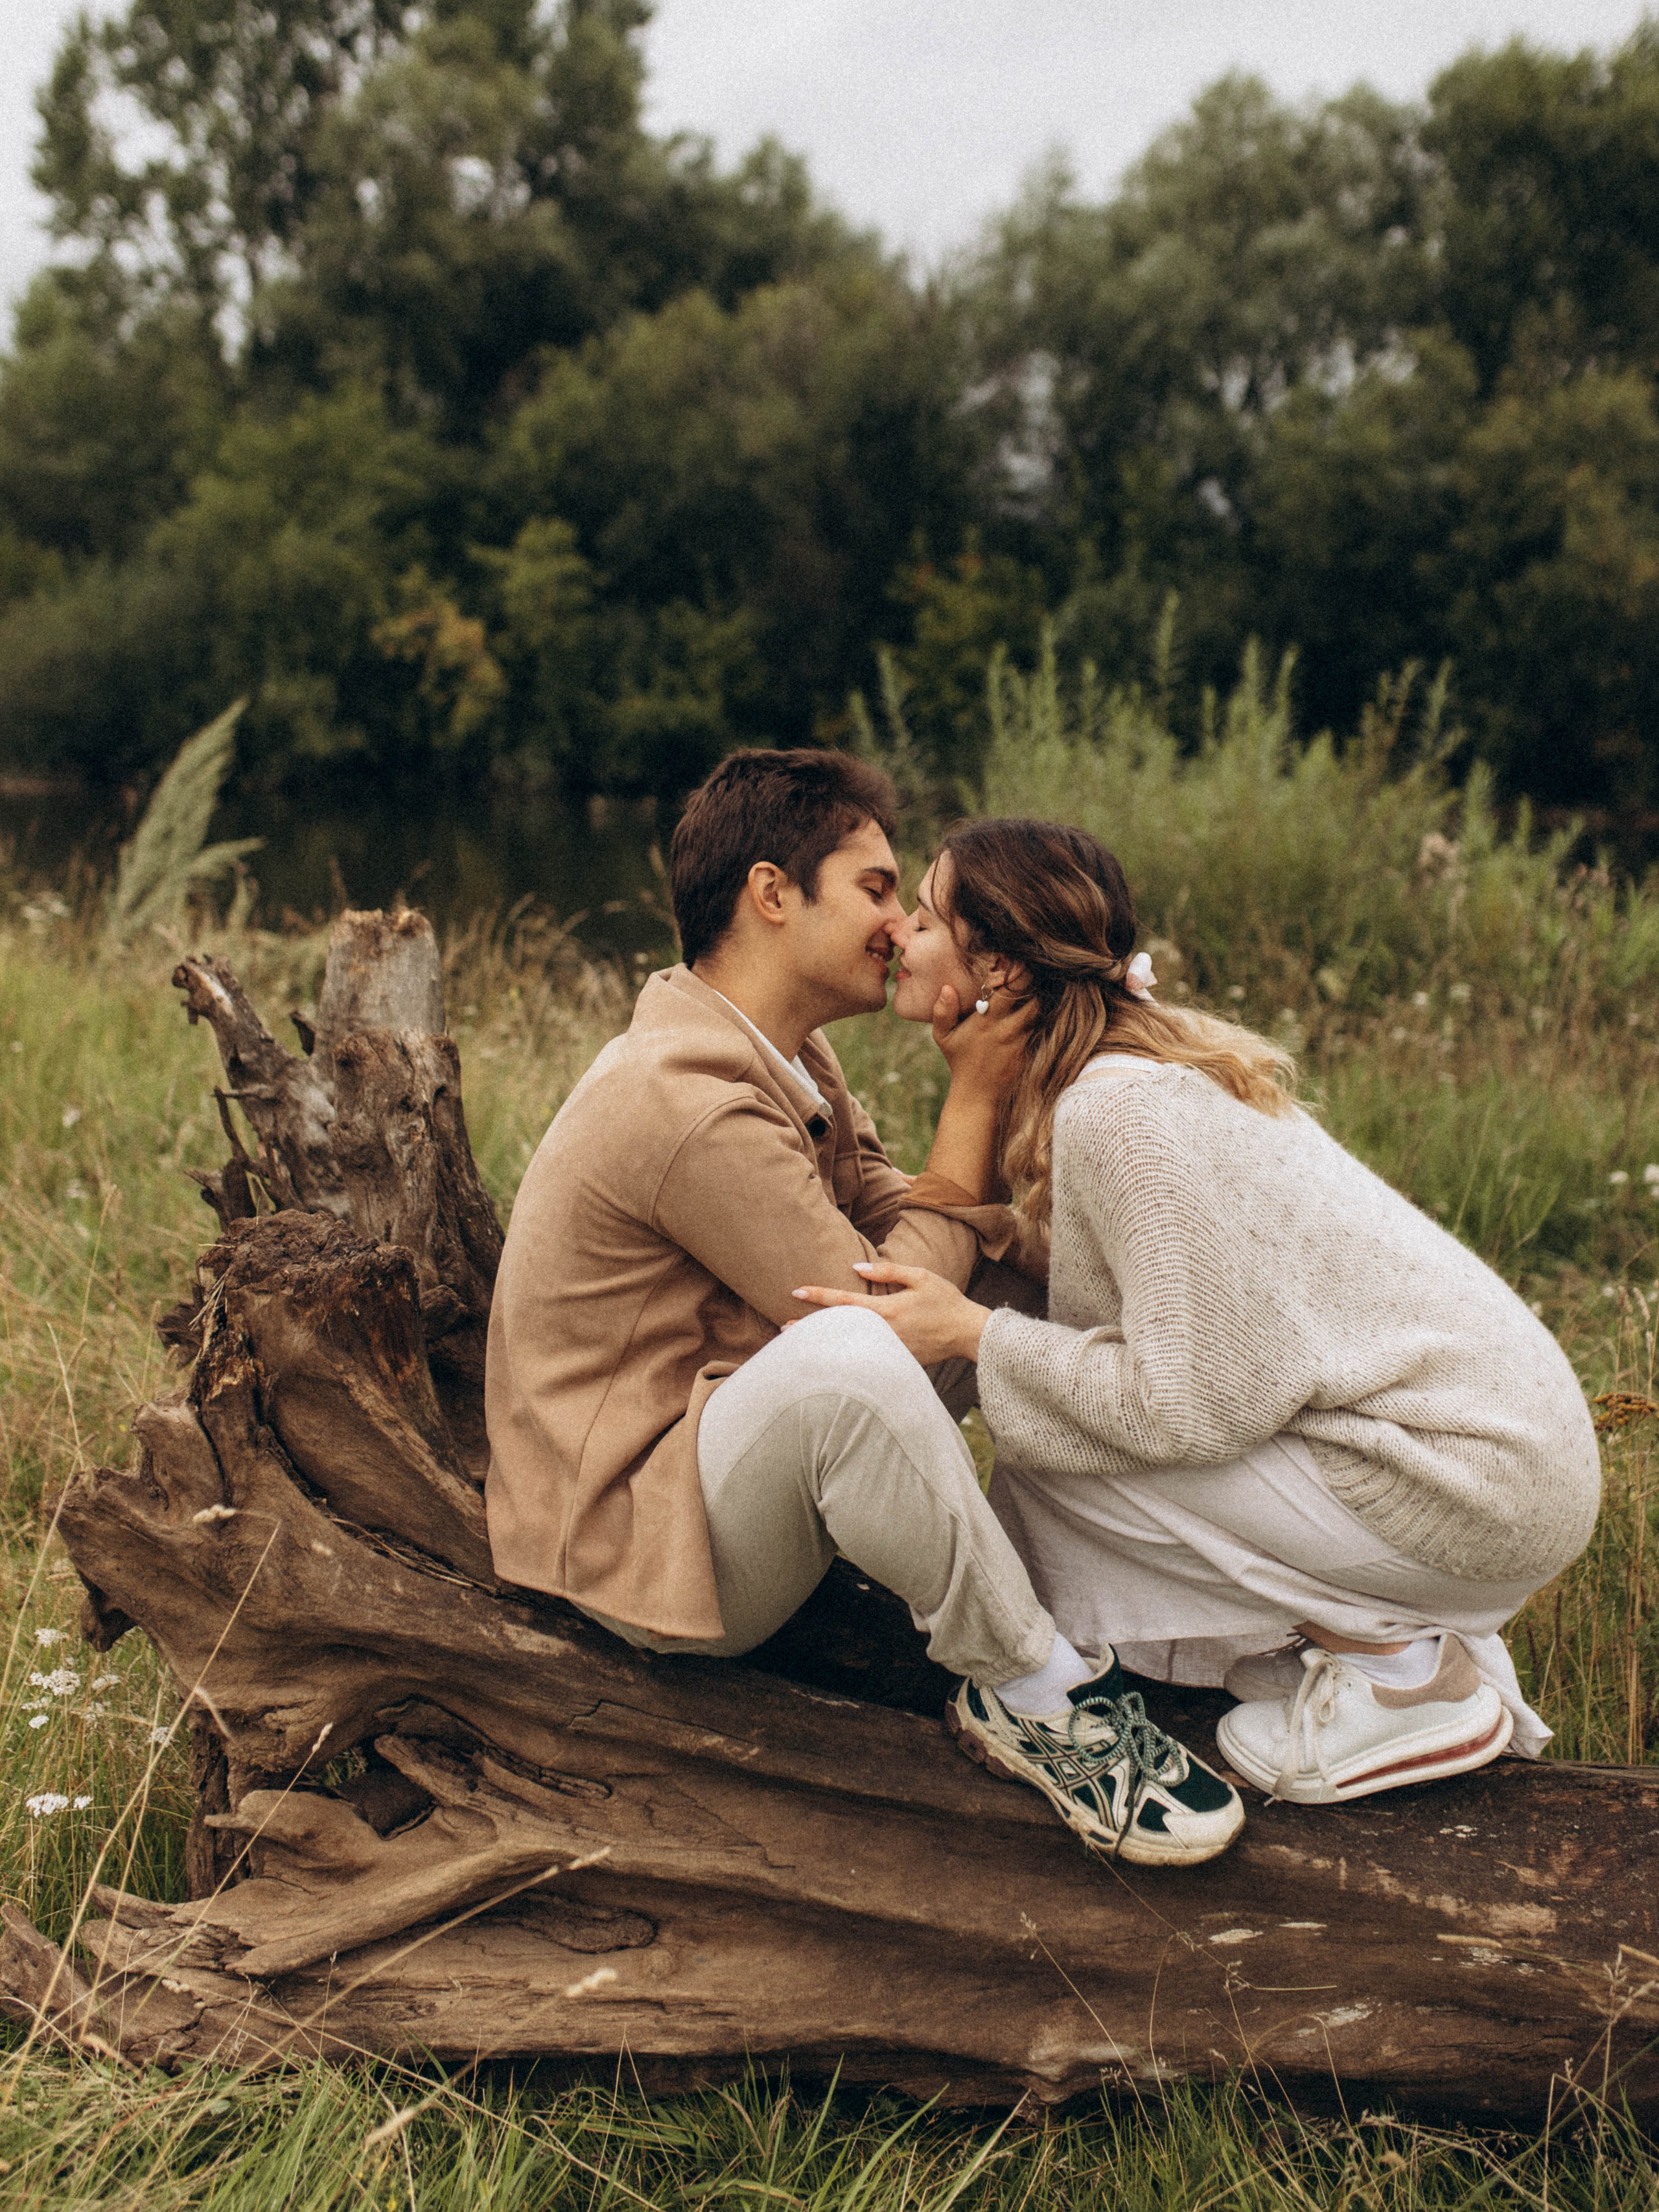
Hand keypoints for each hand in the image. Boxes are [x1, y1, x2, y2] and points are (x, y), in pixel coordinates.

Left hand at [791, 1260, 989, 1364]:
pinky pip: (865, 1357)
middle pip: (839, 1329)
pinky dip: (845, 1355)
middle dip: (810, 1328)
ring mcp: (889, 1351)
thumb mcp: (921, 1277)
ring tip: (799, 1342)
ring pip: (849, 1346)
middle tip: (782, 1328)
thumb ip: (888, 1272)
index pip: (844, 1302)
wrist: (969, 1334)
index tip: (796, 1291)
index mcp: (888, 1311)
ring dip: (824, 1343)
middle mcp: (884, 1334)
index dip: (818, 1296)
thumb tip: (855, 1268)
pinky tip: (831, 1354)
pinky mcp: (895, 1362)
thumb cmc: (946, 1301)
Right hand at [931, 982, 1033, 1100]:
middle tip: (1032, 977)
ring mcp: (1022, 1042)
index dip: (1017, 973)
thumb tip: (947, 988)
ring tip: (1035, 994)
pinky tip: (1038, 1016)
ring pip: (1040, 1014)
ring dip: (1039, 1003)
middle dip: (1034, 986)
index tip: (1017, 964)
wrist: (977, 1095)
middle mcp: (1007, 1029)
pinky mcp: (1031, 1053)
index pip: (1009, 988)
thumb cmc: (960, 1061)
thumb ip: (942, 1012)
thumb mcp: (943, 1038)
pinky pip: (1042, 1031)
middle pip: (1033, 998)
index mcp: (987, 1020)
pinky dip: (1041, 1021)